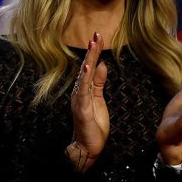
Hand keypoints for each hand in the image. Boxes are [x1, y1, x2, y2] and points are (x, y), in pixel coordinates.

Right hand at [68, 31, 108, 171]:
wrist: (87, 146)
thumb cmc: (93, 124)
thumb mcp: (99, 99)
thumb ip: (98, 82)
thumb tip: (102, 64)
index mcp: (84, 89)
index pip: (89, 67)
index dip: (94, 52)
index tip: (98, 37)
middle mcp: (79, 92)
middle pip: (86, 68)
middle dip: (91, 51)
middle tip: (96, 34)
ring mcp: (79, 100)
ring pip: (84, 76)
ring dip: (88, 60)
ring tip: (92, 46)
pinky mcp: (82, 109)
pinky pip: (83, 91)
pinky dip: (85, 78)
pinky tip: (87, 67)